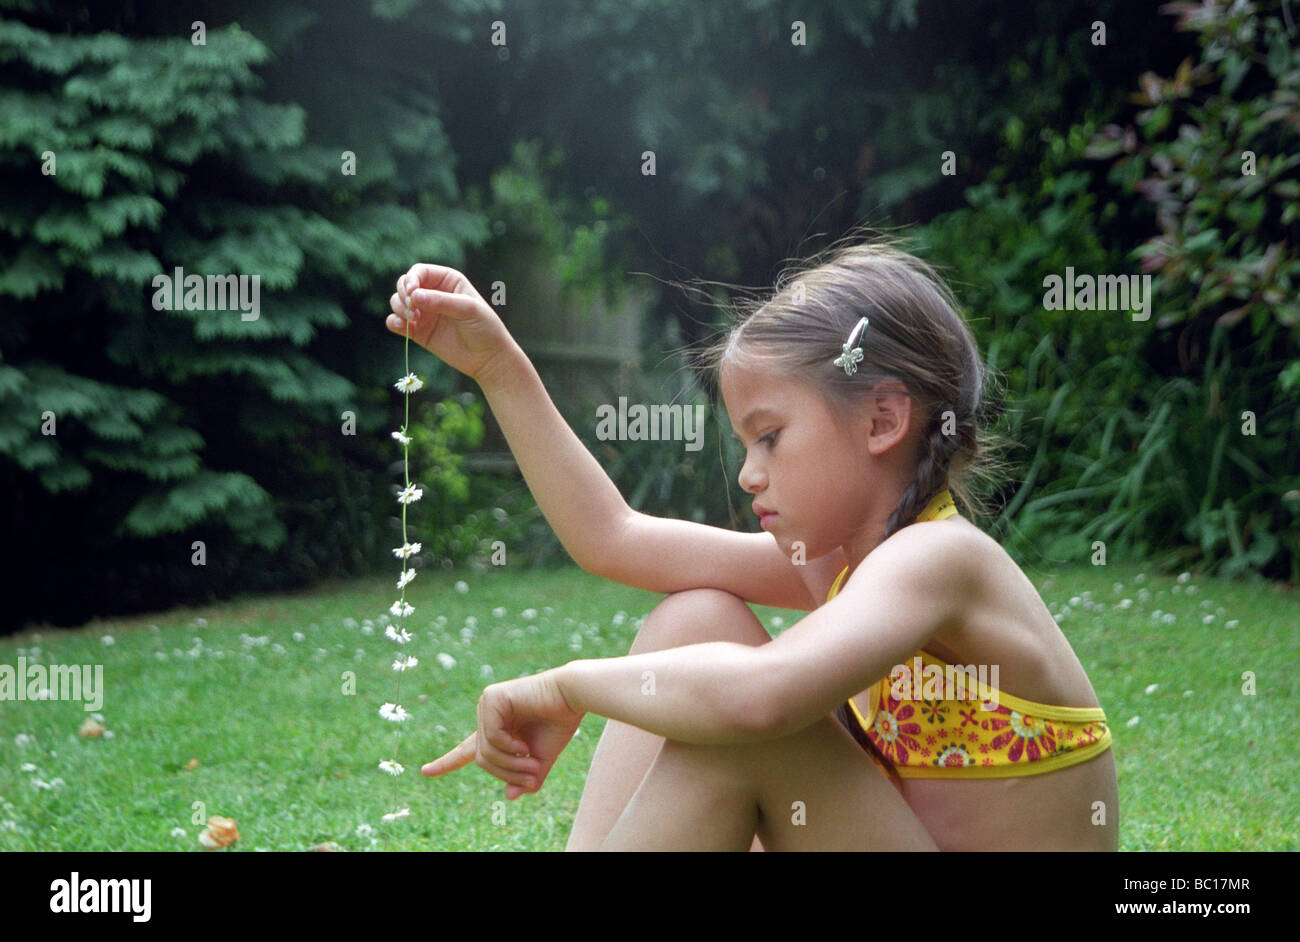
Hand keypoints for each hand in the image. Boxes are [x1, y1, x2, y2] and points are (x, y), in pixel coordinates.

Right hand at [386, 263, 518, 383]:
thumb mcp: (467, 309)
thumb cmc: (484, 328)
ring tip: (415, 322)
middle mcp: (433, 293)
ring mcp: (424, 312)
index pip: (419, 271)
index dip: (411, 279)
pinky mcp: (418, 331)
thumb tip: (414, 296)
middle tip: (415, 312)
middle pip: (404, 285)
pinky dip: (394, 323)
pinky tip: (404, 328)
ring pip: (397, 302)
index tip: (412, 293)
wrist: (487, 358)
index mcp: (447, 280)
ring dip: (400, 309)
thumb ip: (441, 301)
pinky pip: (396, 322)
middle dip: (403, 296)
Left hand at [421, 669, 584, 800]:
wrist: (572, 696)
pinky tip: (524, 745)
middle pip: (482, 759)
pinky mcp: (492, 698)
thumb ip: (526, 778)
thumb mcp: (541, 759)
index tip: (426, 771)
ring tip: (532, 764)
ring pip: (485, 751)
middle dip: (506, 773)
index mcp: (496, 729)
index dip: (446, 762)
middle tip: (531, 776)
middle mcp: (487, 715)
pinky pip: (490, 736)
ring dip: (510, 765)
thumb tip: (509, 795)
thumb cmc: (559, 723)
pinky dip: (508, 748)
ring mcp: (487, 705)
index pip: (466, 750)